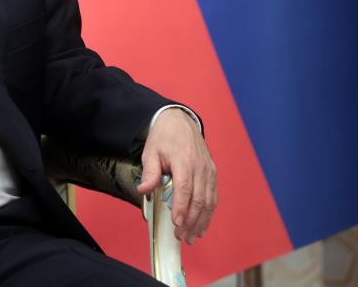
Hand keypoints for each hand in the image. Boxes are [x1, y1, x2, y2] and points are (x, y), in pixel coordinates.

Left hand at [136, 109, 216, 243]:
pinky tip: (203, 224)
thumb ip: (149, 172)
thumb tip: (143, 190)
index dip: (182, 208)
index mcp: (184, 160)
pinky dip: (209, 212)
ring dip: (202, 221)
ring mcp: (208, 170)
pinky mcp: (212, 172)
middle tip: (182, 236)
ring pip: (209, 200)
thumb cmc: (164, 137)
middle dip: (191, 221)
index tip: (177, 224)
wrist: (180, 121)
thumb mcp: (151, 152)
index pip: (185, 189)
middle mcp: (200, 166)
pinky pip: (213, 195)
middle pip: (199, 199)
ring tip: (193, 236)